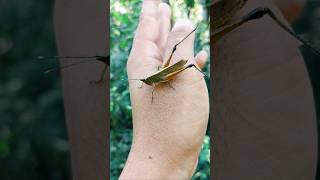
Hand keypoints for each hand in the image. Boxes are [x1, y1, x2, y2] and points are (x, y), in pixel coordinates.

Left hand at [120, 0, 208, 178]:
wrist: (166, 155)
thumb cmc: (172, 117)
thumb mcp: (180, 74)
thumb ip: (181, 46)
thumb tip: (182, 22)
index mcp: (145, 59)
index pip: (148, 25)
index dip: (153, 10)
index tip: (154, 0)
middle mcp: (148, 68)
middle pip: (155, 37)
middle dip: (160, 20)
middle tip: (161, 5)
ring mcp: (159, 83)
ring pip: (167, 52)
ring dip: (173, 38)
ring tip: (176, 23)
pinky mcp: (169, 95)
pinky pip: (177, 70)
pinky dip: (186, 60)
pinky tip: (197, 55)